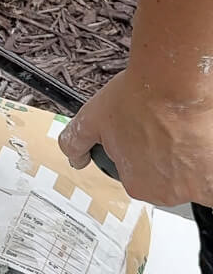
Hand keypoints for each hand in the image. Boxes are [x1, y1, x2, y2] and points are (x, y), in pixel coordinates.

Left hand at [59, 68, 212, 204]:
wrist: (175, 81)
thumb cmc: (139, 96)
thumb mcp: (93, 117)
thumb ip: (77, 141)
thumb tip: (74, 157)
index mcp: (137, 183)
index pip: (141, 172)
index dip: (145, 147)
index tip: (150, 130)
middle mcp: (166, 191)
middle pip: (168, 174)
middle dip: (168, 154)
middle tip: (168, 126)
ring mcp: (194, 185)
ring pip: (192, 173)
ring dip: (190, 155)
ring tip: (186, 129)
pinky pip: (209, 178)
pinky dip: (206, 162)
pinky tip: (201, 140)